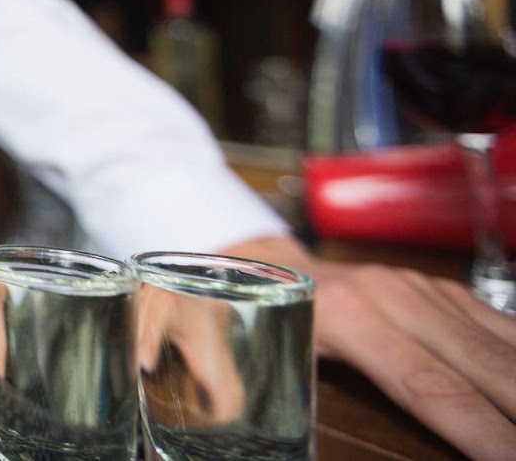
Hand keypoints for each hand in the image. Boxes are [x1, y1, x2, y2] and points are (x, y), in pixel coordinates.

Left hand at [228, 235, 515, 459]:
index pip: (432, 387)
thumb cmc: (242, 305)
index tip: (508, 460)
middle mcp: (397, 297)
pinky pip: (503, 330)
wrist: (261, 255)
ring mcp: (427, 291)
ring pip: (506, 346)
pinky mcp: (446, 294)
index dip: (481, 432)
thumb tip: (209, 399)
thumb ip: (216, 370)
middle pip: (488, 368)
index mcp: (348, 314)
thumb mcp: (216, 336)